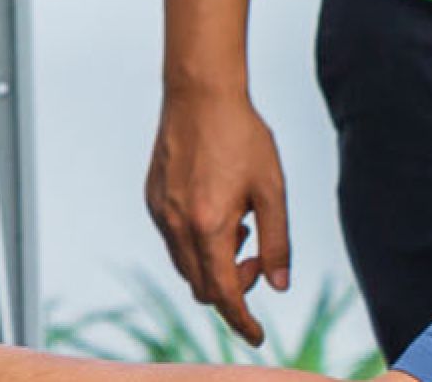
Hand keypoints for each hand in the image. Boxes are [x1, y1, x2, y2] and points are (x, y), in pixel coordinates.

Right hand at [144, 88, 289, 346]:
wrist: (200, 93)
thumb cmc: (242, 136)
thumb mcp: (272, 189)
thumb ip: (277, 241)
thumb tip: (279, 285)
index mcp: (210, 225)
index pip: (224, 294)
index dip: (242, 321)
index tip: (257, 336)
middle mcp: (177, 225)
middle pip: (201, 287)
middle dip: (232, 287)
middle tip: (257, 258)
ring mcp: (160, 213)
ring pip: (185, 265)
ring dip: (214, 265)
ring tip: (240, 226)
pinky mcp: (152, 199)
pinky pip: (173, 240)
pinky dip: (197, 243)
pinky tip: (218, 211)